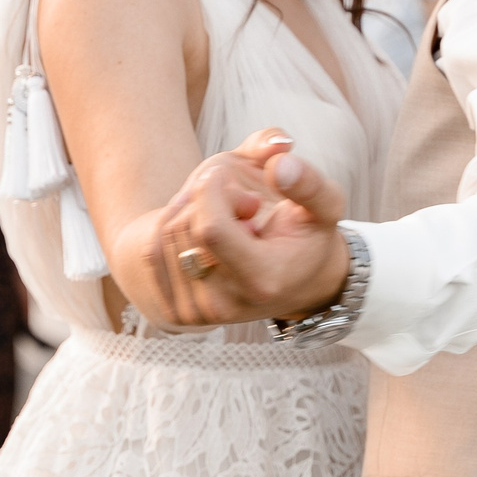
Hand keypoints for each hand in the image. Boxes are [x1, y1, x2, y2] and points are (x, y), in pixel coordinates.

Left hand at [147, 128, 351, 328]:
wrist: (298, 283)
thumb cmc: (308, 236)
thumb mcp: (325, 204)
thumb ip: (307, 181)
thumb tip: (279, 162)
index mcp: (263, 279)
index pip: (210, 228)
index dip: (213, 190)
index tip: (229, 177)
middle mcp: (227, 303)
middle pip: (185, 228)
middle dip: (205, 200)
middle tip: (238, 203)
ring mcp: (200, 313)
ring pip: (164, 238)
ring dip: (189, 215)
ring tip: (226, 222)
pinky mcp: (178, 313)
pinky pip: (152, 254)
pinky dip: (173, 233)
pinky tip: (205, 239)